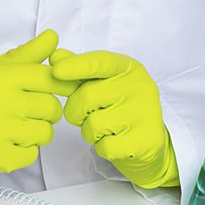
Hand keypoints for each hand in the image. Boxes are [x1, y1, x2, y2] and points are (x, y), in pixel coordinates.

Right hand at [0, 30, 78, 178]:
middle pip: (51, 107)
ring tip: (18, 126)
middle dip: (46, 109)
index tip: (54, 88)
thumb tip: (53, 37)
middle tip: (30, 109)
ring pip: (45, 133)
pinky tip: (8, 141)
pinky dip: (24, 150)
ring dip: (37, 131)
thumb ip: (24, 55)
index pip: (48, 77)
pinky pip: (31, 155)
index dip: (57, 83)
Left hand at [49, 49, 178, 187]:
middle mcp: (140, 85)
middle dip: (76, 111)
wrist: (148, 141)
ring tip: (104, 128)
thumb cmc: (119, 107)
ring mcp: (145, 112)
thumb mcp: (102, 83)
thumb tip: (56, 57)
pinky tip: (115, 141)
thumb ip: (79, 70)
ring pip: (94, 124)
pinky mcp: (146, 140)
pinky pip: (105, 146)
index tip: (56, 71)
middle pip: (87, 96)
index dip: (76, 65)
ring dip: (89, 132)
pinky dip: (103, 147)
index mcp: (128, 67)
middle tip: (85, 115)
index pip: (99, 62)